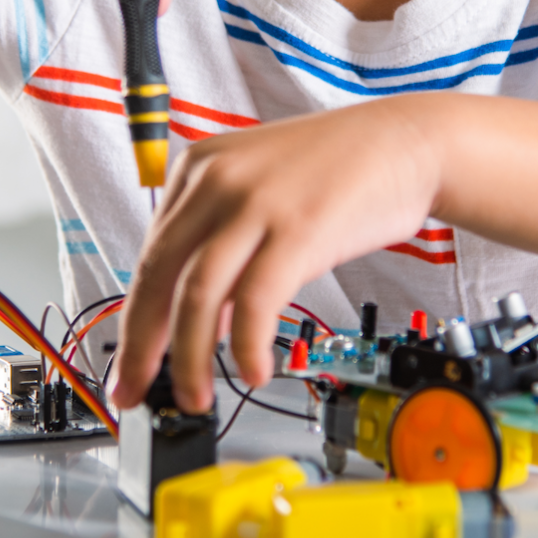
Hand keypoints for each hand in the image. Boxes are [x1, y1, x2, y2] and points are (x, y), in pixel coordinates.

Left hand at [109, 97, 444, 412]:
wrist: (406, 142)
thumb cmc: (341, 170)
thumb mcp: (262, 195)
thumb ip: (226, 248)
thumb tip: (206, 319)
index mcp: (199, 169)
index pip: (150, 256)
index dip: (133, 319)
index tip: (131, 360)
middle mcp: (217, 180)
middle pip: (158, 277)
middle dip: (142, 347)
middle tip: (137, 391)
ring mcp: (256, 203)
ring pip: (198, 295)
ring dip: (189, 359)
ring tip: (195, 396)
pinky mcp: (297, 228)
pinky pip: (256, 303)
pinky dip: (247, 347)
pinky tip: (252, 370)